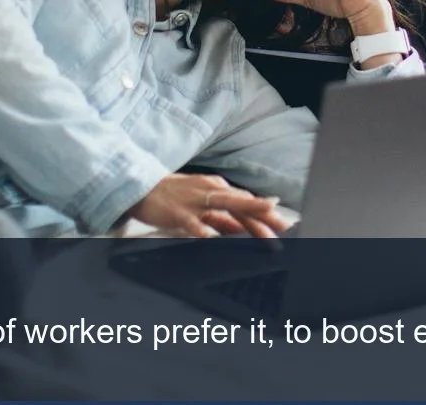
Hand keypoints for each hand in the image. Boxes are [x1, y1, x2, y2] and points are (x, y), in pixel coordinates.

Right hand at [131, 174, 288, 238]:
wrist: (141, 188)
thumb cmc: (174, 198)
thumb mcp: (202, 205)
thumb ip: (222, 218)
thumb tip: (243, 230)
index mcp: (217, 190)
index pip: (247, 202)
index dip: (267, 213)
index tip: (284, 224)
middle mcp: (210, 191)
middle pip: (242, 203)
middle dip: (264, 215)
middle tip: (283, 228)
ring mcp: (194, 201)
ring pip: (224, 206)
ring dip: (244, 214)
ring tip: (261, 224)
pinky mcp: (177, 212)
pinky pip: (192, 222)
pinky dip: (203, 229)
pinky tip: (213, 238)